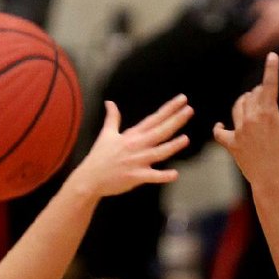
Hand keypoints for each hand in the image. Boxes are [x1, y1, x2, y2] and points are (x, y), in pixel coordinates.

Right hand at [71, 93, 192, 197]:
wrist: (90, 178)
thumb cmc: (99, 157)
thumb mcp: (106, 134)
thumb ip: (112, 118)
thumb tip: (109, 103)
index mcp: (132, 135)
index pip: (154, 119)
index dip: (169, 109)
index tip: (182, 99)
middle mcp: (136, 146)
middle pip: (159, 132)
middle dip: (175, 121)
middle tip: (189, 110)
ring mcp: (136, 162)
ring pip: (158, 152)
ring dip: (172, 146)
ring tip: (186, 139)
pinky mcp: (135, 177)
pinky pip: (151, 176)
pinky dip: (162, 176)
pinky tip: (174, 174)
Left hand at [213, 52, 278, 185]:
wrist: (272, 179)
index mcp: (268, 112)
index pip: (269, 84)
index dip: (272, 68)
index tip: (272, 56)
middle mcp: (251, 119)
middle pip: (252, 95)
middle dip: (259, 92)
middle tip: (265, 93)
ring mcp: (239, 132)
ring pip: (237, 108)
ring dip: (243, 102)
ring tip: (248, 102)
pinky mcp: (231, 145)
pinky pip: (219, 134)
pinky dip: (219, 129)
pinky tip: (221, 125)